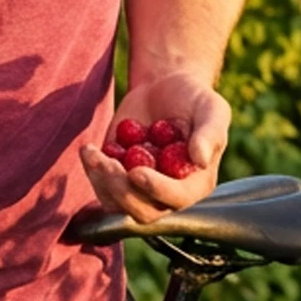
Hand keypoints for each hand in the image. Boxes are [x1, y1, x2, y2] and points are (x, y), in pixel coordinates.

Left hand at [79, 70, 230, 224]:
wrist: (165, 88)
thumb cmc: (194, 98)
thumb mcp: (212, 109)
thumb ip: (210, 133)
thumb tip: (200, 160)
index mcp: (197, 183)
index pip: (178, 199)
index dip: (156, 190)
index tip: (136, 172)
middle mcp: (168, 193)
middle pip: (144, 212)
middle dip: (123, 191)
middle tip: (107, 163)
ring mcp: (140, 189)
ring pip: (117, 206)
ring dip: (103, 183)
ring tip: (93, 153)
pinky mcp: (117, 178)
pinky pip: (102, 188)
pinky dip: (92, 172)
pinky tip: (89, 150)